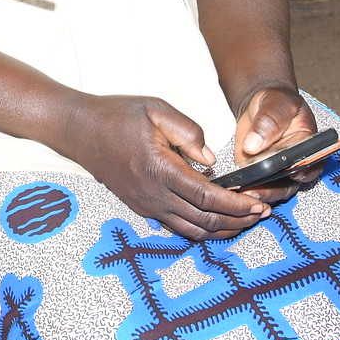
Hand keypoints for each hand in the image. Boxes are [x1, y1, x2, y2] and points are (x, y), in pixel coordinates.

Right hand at [60, 94, 269, 240]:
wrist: (78, 130)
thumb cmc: (116, 115)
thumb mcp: (155, 108)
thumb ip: (188, 131)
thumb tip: (211, 158)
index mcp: (160, 170)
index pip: (208, 198)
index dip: (237, 205)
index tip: (258, 204)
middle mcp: (153, 195)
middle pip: (205, 221)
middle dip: (237, 221)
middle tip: (261, 213)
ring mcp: (146, 205)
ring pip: (192, 231)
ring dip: (222, 229)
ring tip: (244, 220)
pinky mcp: (141, 207)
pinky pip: (177, 226)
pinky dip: (201, 228)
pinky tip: (215, 219)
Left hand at [230, 84, 320, 202]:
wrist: (262, 107)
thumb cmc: (276, 103)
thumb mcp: (276, 104)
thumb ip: (269, 121)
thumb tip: (254, 145)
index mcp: (310, 146)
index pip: (312, 163)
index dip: (305, 171)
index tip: (293, 174)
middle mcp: (297, 164)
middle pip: (290, 183)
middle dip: (274, 190)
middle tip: (257, 191)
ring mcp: (279, 172)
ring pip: (274, 190)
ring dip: (260, 194)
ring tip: (243, 193)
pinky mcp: (261, 174)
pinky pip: (257, 186)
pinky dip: (247, 189)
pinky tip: (236, 190)